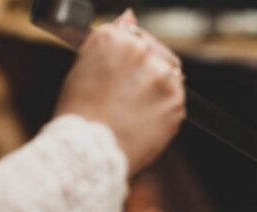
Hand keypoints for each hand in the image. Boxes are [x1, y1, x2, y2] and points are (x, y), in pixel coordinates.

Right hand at [54, 10, 184, 174]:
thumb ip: (110, 39)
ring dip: (156, 88)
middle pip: (155, 52)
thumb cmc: (79, 113)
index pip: (133, 33)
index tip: (125, 67)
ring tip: (132, 109)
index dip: (129, 53)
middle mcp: (144, 52)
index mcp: (116, 38)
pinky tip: (142, 119)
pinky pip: (174, 100)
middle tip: (129, 93)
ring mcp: (163, 78)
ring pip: (168, 75)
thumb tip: (129, 15)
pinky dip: (162, 108)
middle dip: (146, 68)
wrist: (89, 152)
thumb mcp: (83, 67)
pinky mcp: (177, 104)